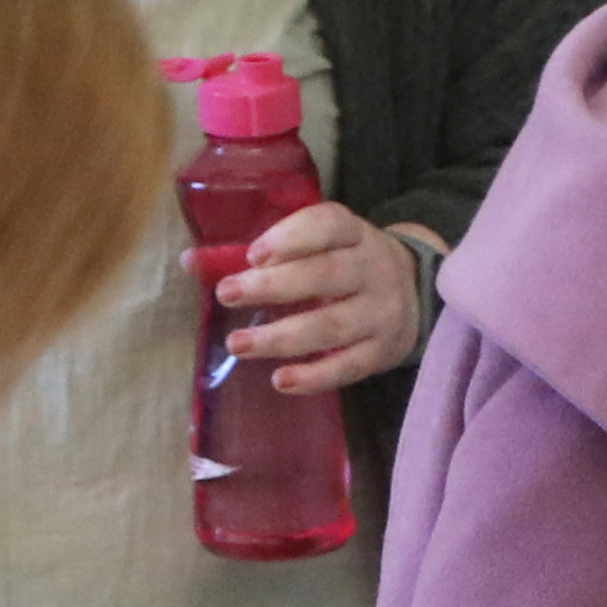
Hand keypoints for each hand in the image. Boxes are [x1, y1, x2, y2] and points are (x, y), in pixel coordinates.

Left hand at [200, 204, 435, 396]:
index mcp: (355, 233)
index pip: (329, 225)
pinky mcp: (384, 352)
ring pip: (331, 326)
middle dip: (273, 287)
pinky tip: (281, 380)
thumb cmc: (348, 263)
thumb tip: (190, 262)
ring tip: (238, 345)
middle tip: (227, 295)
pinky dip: (314, 376)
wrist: (417, 293)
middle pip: (325, 276)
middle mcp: (374, 269)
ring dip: (282, 338)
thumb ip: (262, 252)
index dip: (291, 237)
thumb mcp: (320, 245)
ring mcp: (383, 313)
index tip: (253, 254)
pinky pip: (348, 367)